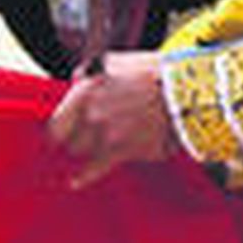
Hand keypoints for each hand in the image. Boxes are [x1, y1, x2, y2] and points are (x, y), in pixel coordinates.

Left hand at [47, 50, 175, 187]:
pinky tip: (75, 181)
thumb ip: (92, 70)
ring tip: (94, 148)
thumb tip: (76, 76)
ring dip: (87, 151)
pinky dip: (84, 176)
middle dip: (74, 139)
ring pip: (82, 153)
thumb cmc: (156, 74)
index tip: (58, 132)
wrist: (186, 94)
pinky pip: (95, 169)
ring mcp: (106, 136)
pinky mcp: (123, 152)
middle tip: (81, 139)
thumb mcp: (119, 61)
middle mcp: (91, 115)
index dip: (57, 128)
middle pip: (68, 140)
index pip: (56, 121)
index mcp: (86, 90)